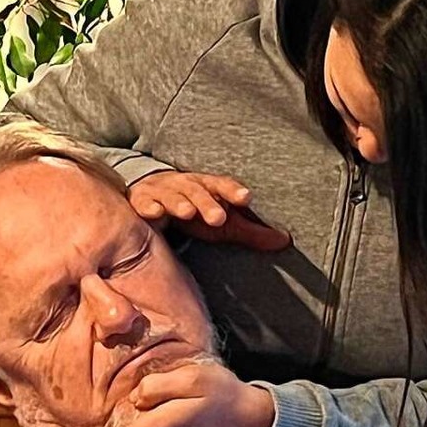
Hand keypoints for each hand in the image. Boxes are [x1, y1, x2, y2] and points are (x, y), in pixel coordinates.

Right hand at [128, 171, 289, 251]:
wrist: (150, 198)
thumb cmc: (192, 211)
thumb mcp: (222, 223)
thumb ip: (251, 232)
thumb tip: (285, 241)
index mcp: (206, 187)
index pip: (222, 185)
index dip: (233, 191)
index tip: (246, 198)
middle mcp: (184, 185)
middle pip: (197, 191)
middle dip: (207, 203)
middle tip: (219, 218)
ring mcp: (161, 192)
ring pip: (171, 195)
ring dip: (179, 203)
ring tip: (187, 213)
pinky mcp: (140, 202)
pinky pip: (143, 204)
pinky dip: (148, 207)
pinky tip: (153, 213)